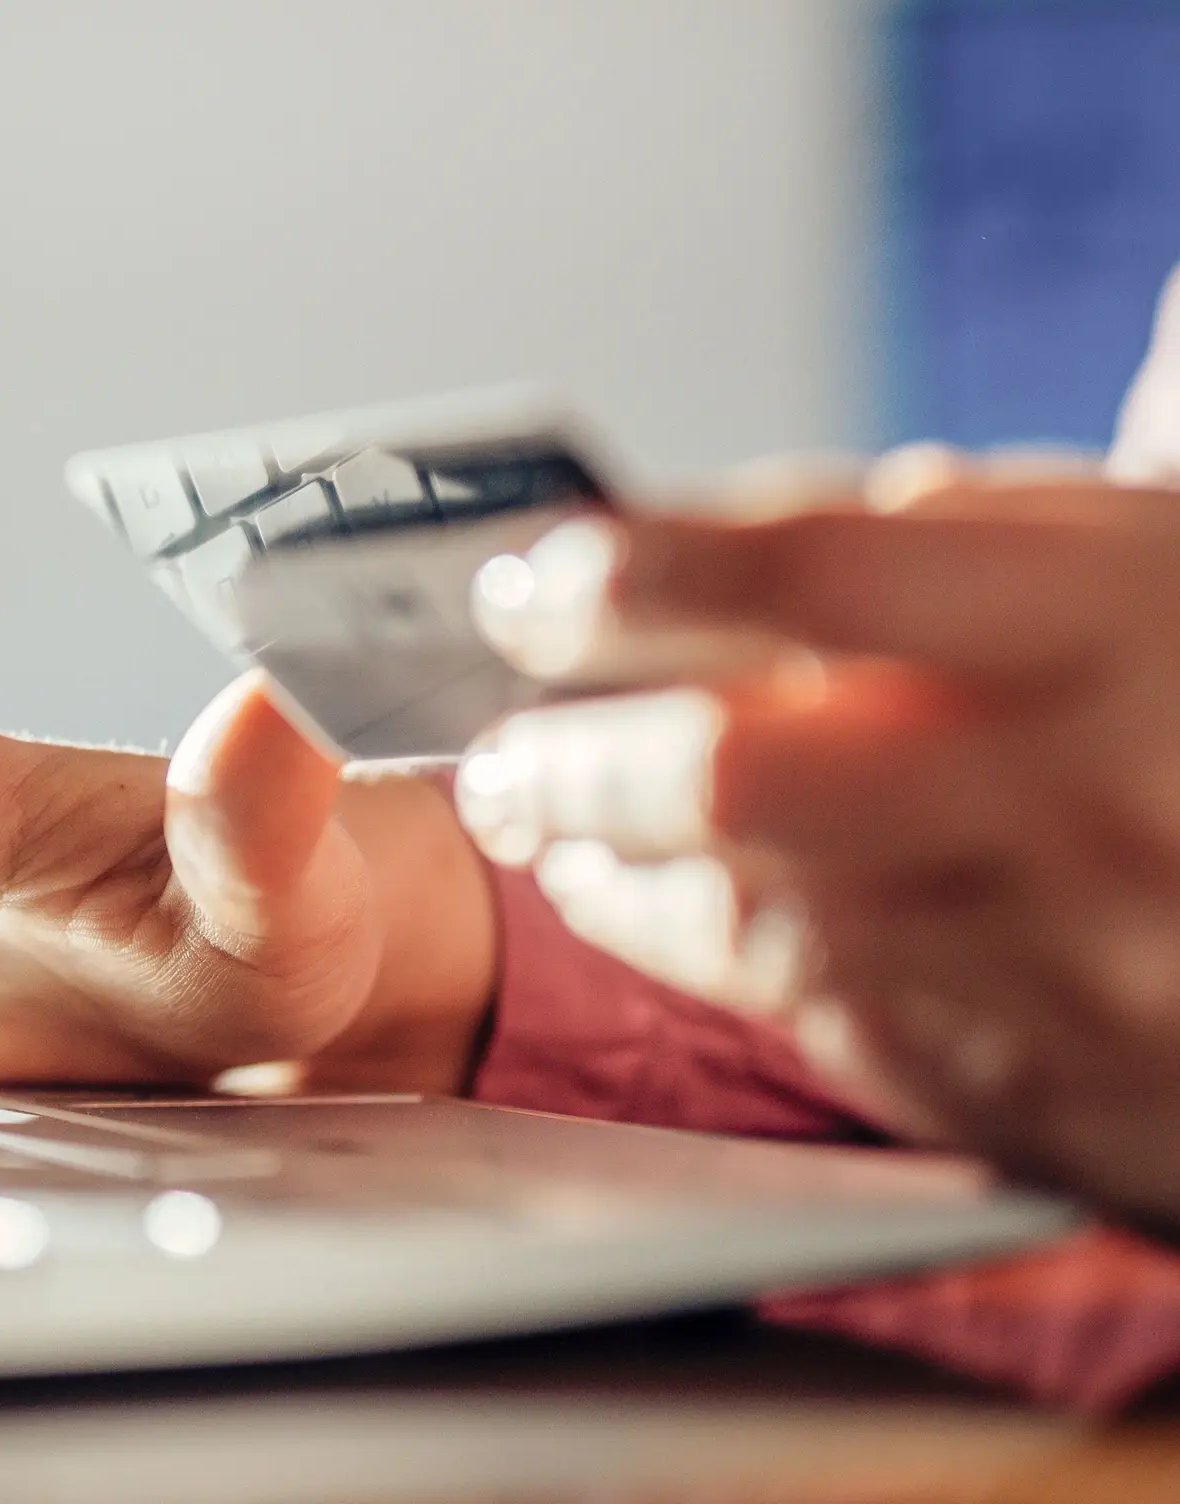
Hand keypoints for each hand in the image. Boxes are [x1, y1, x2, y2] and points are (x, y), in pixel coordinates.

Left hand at [454, 472, 1179, 1229]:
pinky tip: (650, 906)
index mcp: (1110, 617)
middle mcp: (1079, 793)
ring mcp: (1067, 958)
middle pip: (739, 775)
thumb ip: (958, 532)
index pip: (814, 576)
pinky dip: (712, 957)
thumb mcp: (1144, 560)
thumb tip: (726, 528)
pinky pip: (830, 1025)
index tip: (532, 583)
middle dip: (571, 760)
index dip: (638, 577)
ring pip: (757, 921)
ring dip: (609, 871)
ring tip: (543, 820)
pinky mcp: (1052, 1083)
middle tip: (495, 742)